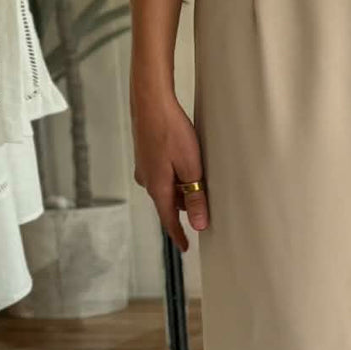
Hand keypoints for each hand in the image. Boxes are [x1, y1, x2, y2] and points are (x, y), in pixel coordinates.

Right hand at [130, 83, 208, 252]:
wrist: (150, 101)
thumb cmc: (171, 131)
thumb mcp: (191, 167)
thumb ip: (195, 197)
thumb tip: (198, 224)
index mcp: (158, 188)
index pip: (169, 220)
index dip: (178, 235)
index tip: (185, 248)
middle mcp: (147, 181)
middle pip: (170, 203)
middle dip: (186, 205)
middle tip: (205, 202)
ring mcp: (144, 167)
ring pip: (167, 187)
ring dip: (181, 187)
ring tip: (198, 175)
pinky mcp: (146, 155)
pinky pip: (163, 174)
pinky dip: (175, 175)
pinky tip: (185, 162)